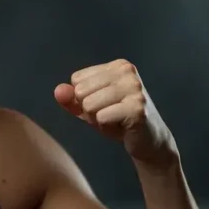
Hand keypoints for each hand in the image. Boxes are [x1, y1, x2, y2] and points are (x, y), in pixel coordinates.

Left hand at [54, 59, 177, 166]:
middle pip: (81, 91)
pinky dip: (106, 128)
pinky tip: (123, 128)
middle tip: (112, 115)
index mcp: (117, 66)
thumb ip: (71, 99)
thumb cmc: (118, 120)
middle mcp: (127, 72)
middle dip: (90, 110)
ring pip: (89, 105)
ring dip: (98, 120)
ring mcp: (134, 89)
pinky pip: (101, 118)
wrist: (149, 142)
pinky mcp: (137, 108)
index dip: (85, 98)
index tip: (106, 105)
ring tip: (117, 121)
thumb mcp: (90, 107)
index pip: (77, 79)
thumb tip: (58, 91)